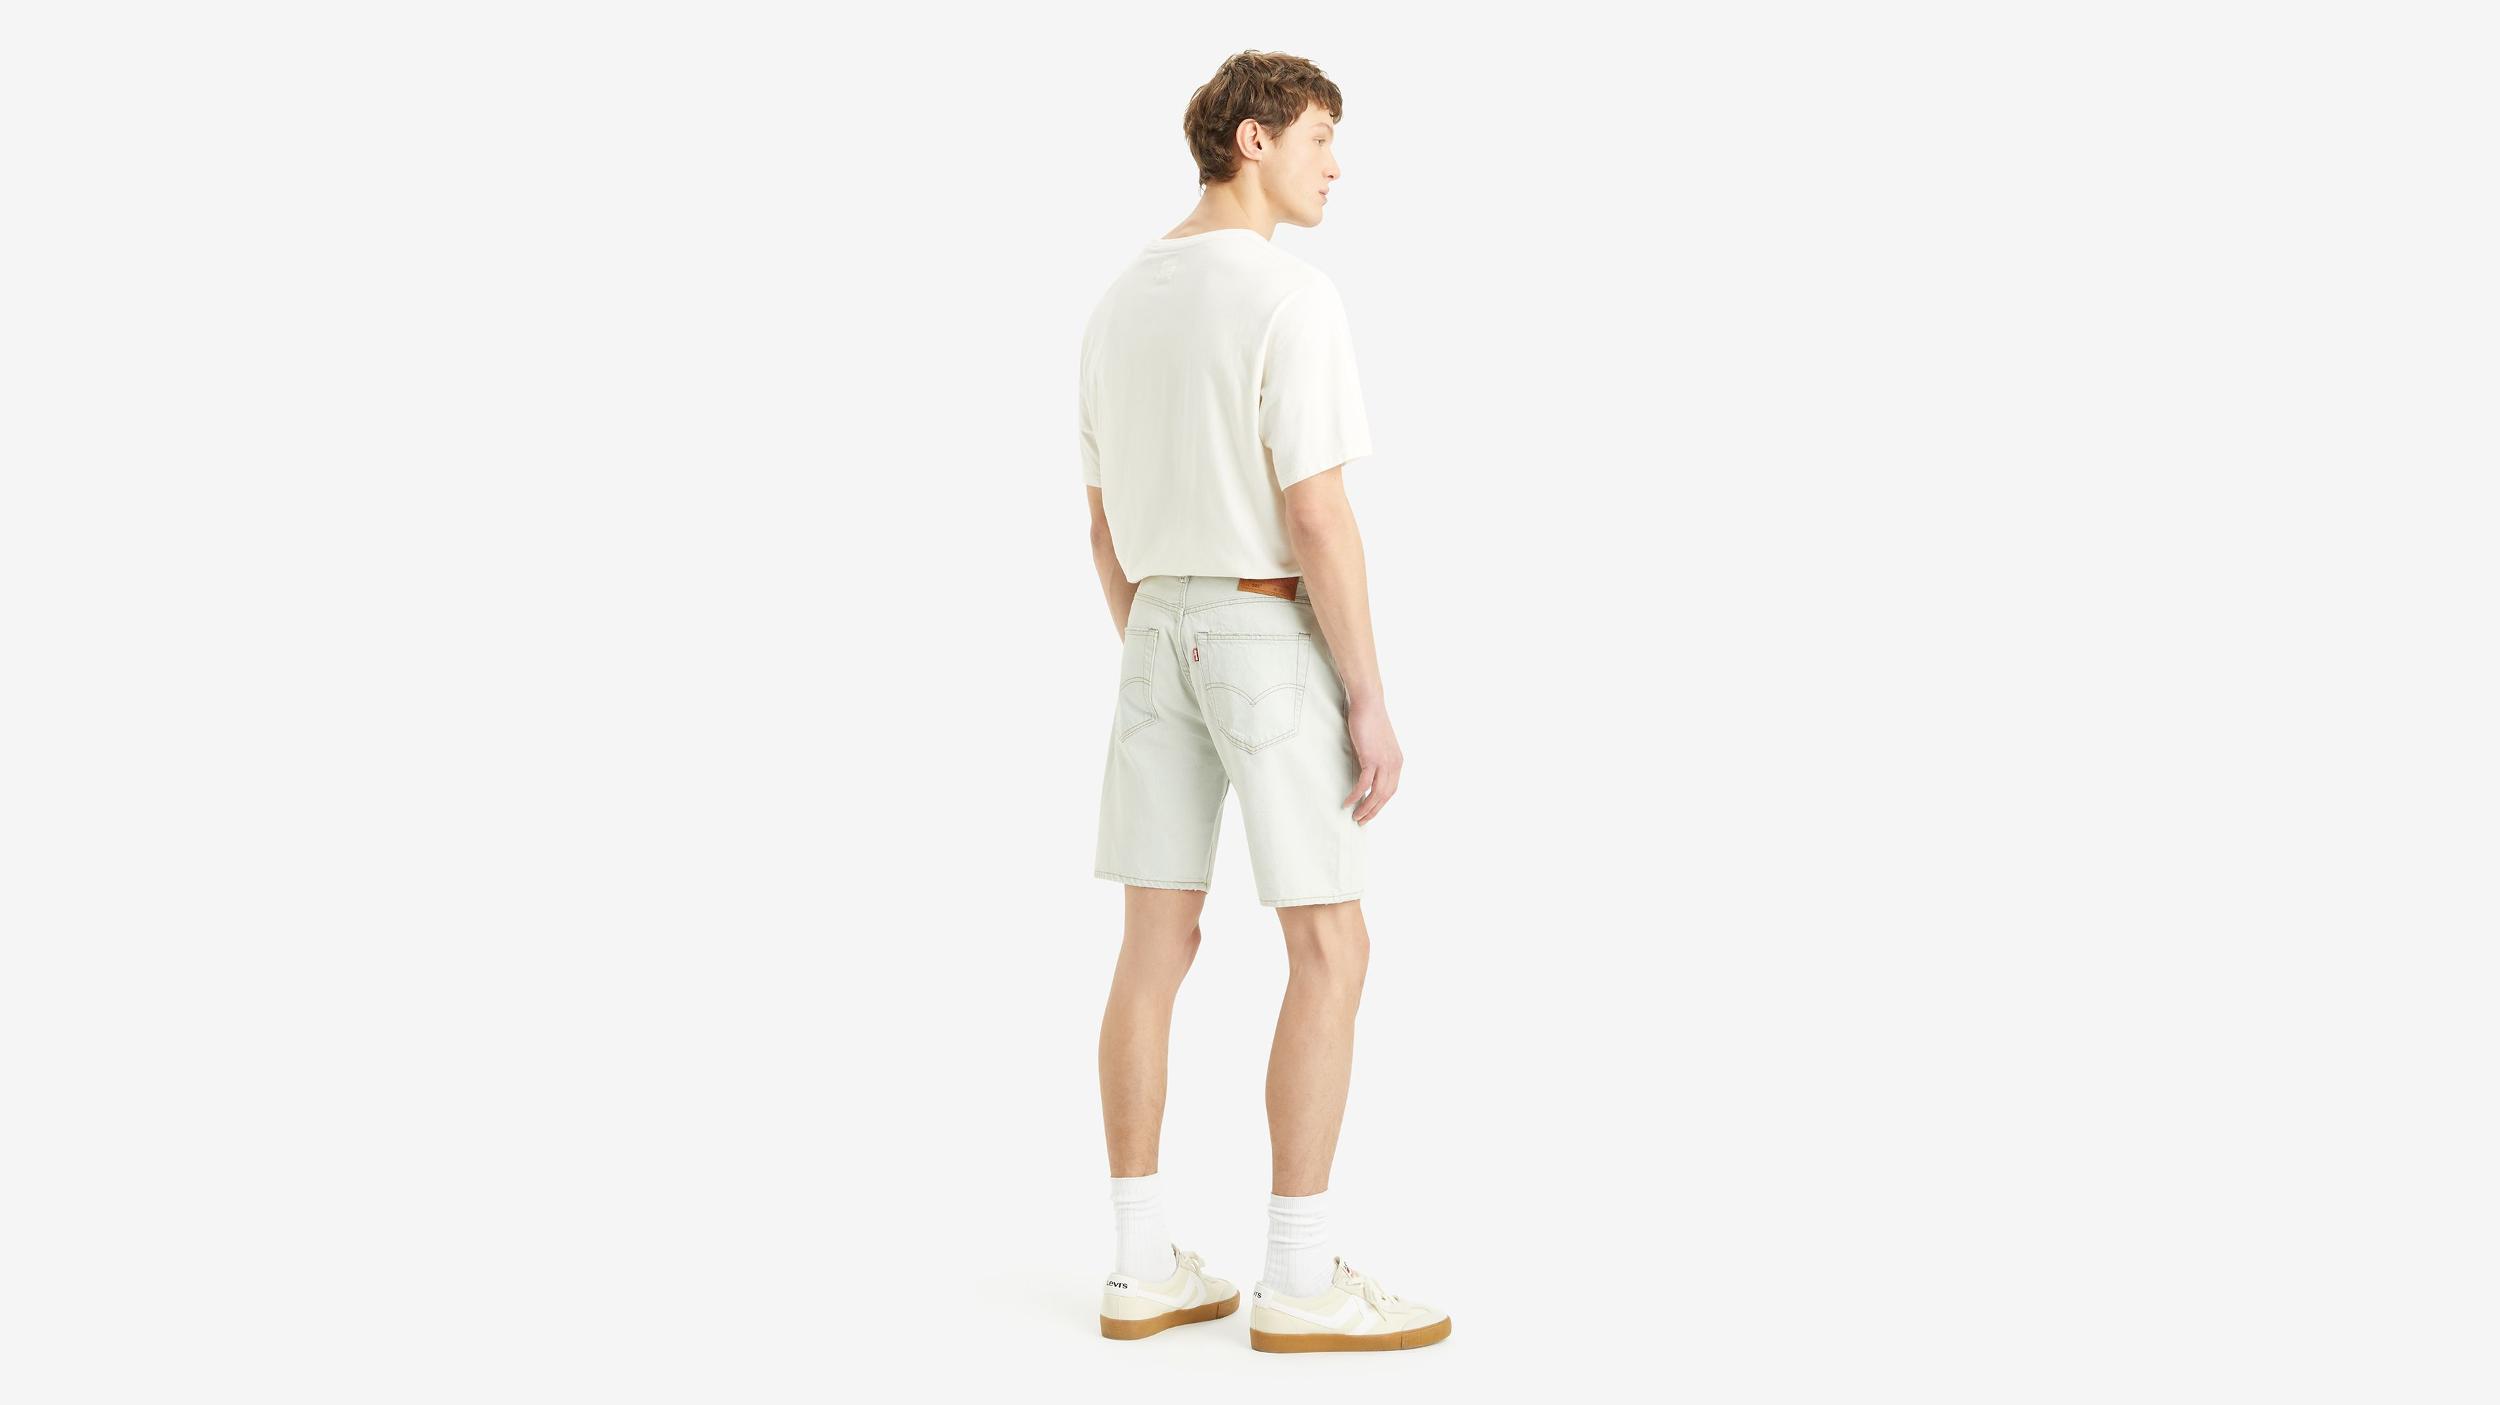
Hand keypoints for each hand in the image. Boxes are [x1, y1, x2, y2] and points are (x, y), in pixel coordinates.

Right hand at [1342, 697, 1402, 823]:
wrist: (1369, 704)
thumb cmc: (1370, 721)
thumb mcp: (1377, 744)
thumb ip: (1375, 759)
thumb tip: (1366, 771)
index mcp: (1397, 762)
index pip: (1391, 790)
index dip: (1381, 803)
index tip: (1370, 812)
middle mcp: (1394, 764)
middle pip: (1386, 795)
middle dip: (1374, 811)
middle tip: (1362, 821)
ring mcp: (1384, 762)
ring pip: (1377, 793)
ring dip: (1366, 808)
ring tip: (1356, 817)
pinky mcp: (1372, 759)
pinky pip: (1364, 784)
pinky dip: (1356, 795)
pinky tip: (1348, 802)